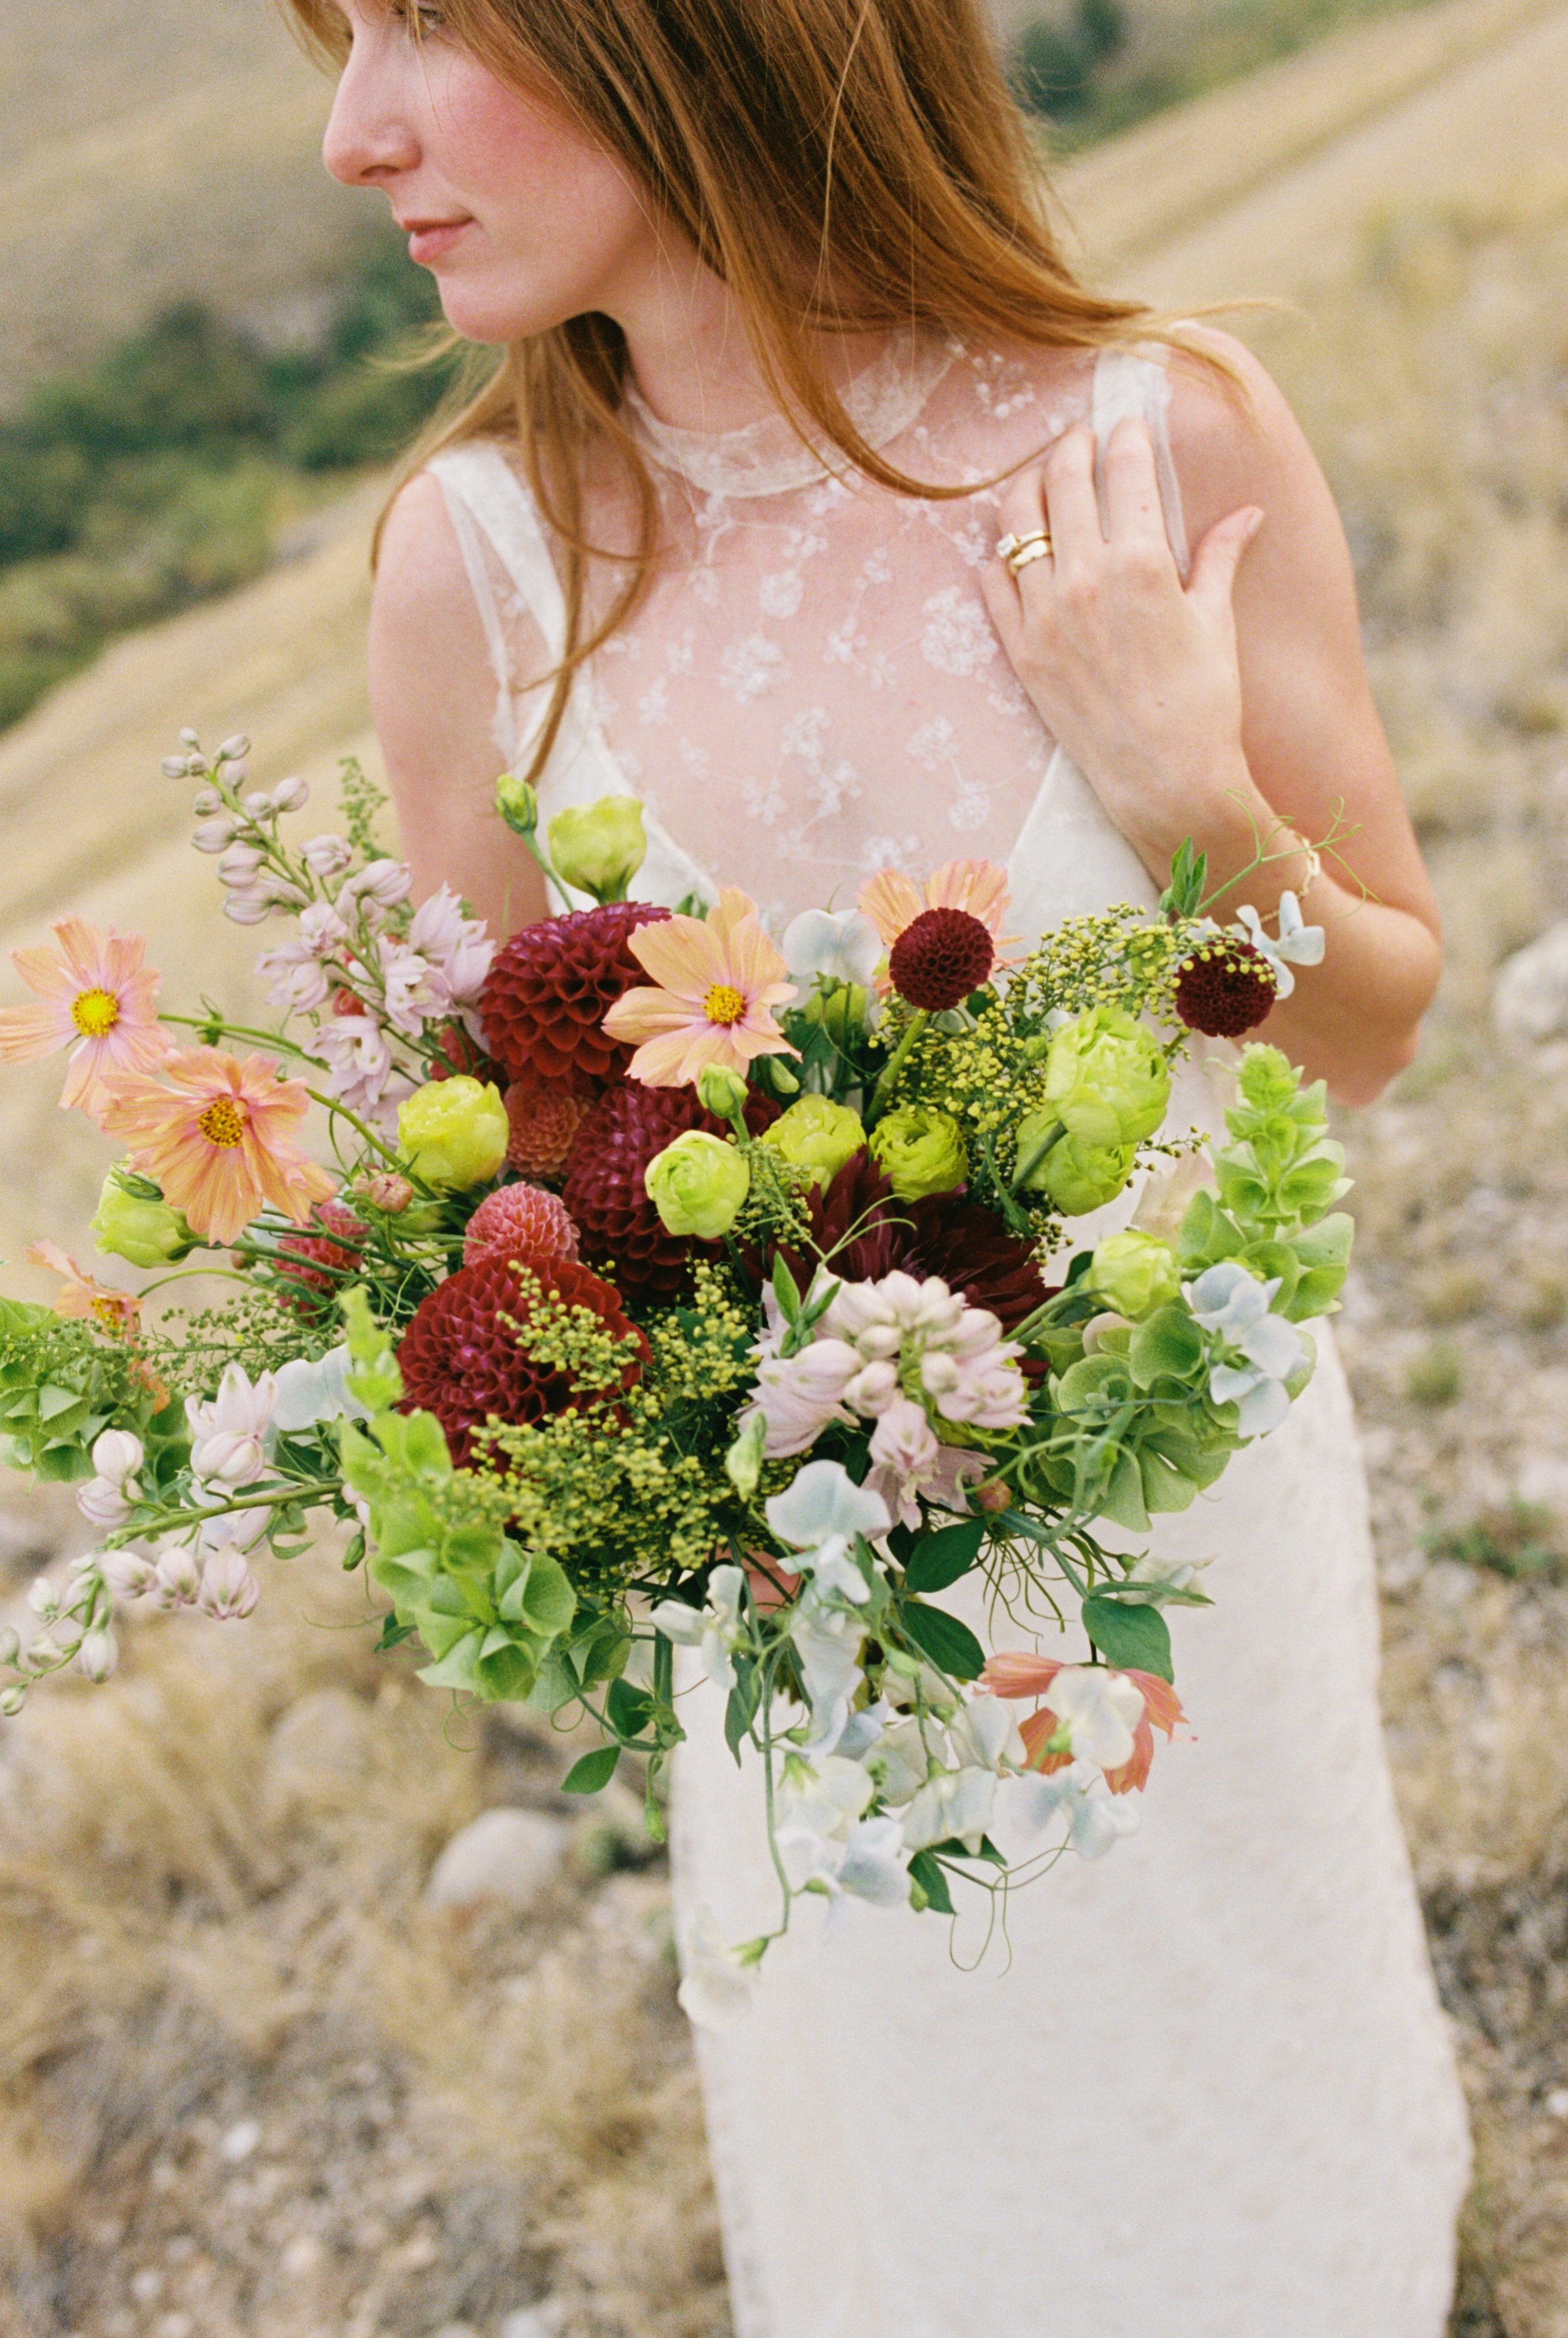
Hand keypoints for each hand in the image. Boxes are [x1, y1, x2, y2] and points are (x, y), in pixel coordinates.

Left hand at [981, 415, 1265, 882]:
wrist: (1166, 782)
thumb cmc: (1204, 703)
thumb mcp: (1217, 622)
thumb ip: (1220, 557)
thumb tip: (1248, 512)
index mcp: (1141, 562)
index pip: (1124, 470)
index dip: (1126, 436)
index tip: (1127, 423)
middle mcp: (1085, 579)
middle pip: (1061, 480)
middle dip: (1072, 446)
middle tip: (1080, 437)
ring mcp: (1044, 615)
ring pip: (1015, 522)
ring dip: (1027, 487)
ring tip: (1041, 478)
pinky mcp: (1021, 651)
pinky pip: (992, 583)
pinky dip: (998, 556)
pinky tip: (1012, 546)